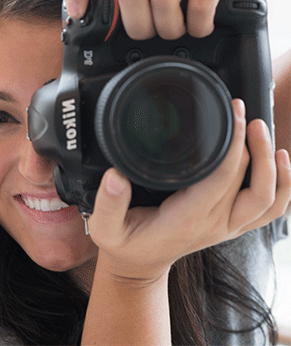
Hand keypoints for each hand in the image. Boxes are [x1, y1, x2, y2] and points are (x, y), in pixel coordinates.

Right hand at [87, 99, 290, 280]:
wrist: (137, 267)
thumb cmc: (124, 245)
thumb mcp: (105, 228)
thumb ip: (108, 203)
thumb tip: (114, 176)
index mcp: (186, 218)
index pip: (222, 178)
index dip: (232, 144)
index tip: (229, 114)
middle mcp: (213, 223)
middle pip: (250, 181)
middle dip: (251, 142)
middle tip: (240, 110)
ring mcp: (226, 226)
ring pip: (269, 197)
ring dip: (272, 164)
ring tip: (260, 130)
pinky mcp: (231, 225)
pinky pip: (269, 208)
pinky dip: (283, 185)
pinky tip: (280, 159)